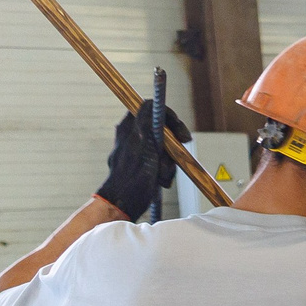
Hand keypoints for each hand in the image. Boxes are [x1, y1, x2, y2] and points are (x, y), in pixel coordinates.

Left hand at [96, 104, 190, 220]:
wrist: (123, 203)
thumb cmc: (133, 175)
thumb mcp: (143, 142)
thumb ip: (147, 121)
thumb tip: (151, 103)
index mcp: (129, 126)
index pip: (153, 109)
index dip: (171, 118)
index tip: (182, 134)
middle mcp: (131, 135)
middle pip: (162, 130)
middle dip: (172, 147)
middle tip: (175, 159)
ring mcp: (136, 150)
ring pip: (163, 148)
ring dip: (168, 163)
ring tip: (163, 175)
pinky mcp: (140, 165)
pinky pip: (159, 162)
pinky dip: (163, 172)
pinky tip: (160, 181)